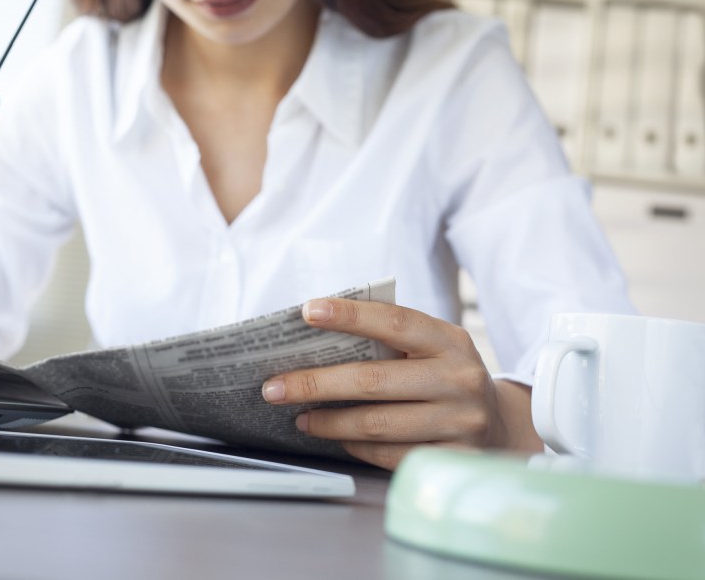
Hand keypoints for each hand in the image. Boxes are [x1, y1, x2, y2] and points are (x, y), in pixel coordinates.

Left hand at [261, 298, 542, 468]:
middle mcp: (459, 378)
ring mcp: (460, 422)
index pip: (394, 321)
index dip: (350, 315)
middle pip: (373, 380)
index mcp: (450, 340)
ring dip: (328, 422)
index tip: (307, 312)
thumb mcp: (431, 348)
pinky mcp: (454, 458)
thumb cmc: (443, 377)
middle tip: (274, 387)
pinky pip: (389, 455)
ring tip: (299, 416)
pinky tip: (335, 437)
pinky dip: (354, 446)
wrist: (498, 424)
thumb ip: (389, 340)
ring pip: (377, 423)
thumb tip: (315, 335)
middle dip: (314, 383)